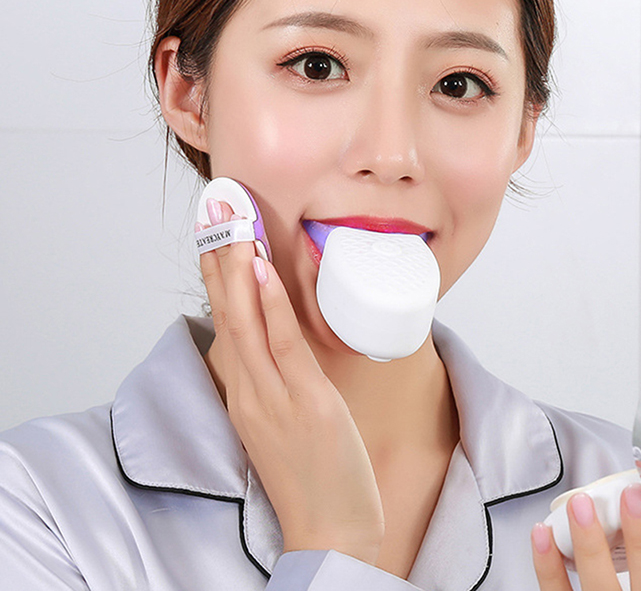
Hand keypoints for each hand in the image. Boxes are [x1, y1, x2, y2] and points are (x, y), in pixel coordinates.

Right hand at [198, 199, 384, 563]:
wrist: (329, 530)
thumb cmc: (311, 473)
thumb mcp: (284, 419)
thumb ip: (276, 376)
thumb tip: (279, 334)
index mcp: (243, 393)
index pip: (224, 322)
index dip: (217, 275)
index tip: (214, 235)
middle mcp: (247, 390)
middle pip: (226, 312)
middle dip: (219, 257)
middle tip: (215, 208)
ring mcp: (271, 397)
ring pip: (245, 320)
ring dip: (236, 267)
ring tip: (231, 222)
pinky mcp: (303, 403)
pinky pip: (281, 344)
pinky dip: (269, 304)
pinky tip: (259, 272)